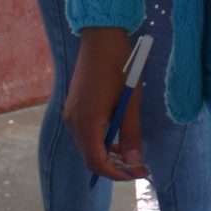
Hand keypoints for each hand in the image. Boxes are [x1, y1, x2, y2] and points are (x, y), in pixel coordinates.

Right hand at [65, 26, 146, 179]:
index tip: (138, 173)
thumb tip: (134, 161)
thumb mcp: (130, 102)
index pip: (97, 162)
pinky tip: (118, 134)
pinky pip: (85, 132)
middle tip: (139, 166)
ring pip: (88, 145)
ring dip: (108, 153)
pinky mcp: (73, 106)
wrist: (100, 37)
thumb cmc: (119, 67)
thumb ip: (131, 133)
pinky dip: (101, 140)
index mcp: (86, 122)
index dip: (117, 173)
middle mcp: (73, 121)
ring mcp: (71, 113)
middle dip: (114, 166)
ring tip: (131, 152)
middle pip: (91, 157)